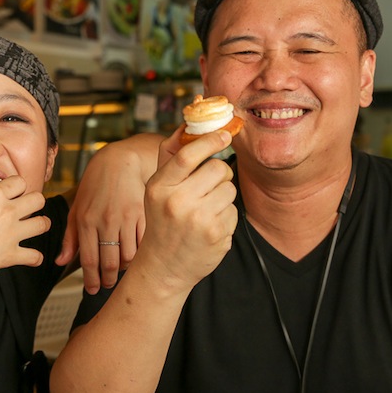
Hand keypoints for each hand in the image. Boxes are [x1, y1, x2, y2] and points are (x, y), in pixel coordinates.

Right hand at [0, 176, 50, 281]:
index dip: (17, 186)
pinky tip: (32, 257)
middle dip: (34, 202)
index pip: (20, 182)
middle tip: (27, 207)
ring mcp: (11, 234)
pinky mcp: (9, 256)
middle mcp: (7, 212)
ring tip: (36, 226)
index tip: (12, 192)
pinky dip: (35, 258)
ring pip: (42, 224)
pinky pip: (34, 256)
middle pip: (38, 200)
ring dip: (40, 225)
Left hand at [58, 139, 152, 293]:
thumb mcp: (77, 209)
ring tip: (119, 271)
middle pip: (109, 263)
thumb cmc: (95, 186)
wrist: (119, 162)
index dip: (91, 280)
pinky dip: (139, 255)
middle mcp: (105, 221)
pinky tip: (134, 257)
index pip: (89, 260)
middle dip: (107, 280)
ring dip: (124, 269)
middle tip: (107, 285)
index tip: (93, 290)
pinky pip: (143, 243)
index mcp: (86, 221)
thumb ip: (69, 238)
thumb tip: (60, 262)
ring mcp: (126, 218)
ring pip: (128, 256)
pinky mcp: (143, 214)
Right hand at [136, 127, 237, 292]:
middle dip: (218, 173)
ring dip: (222, 195)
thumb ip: (171, 157)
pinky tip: (209, 227)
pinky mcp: (217, 235)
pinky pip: (234, 210)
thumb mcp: (157, 189)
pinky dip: (225, 216)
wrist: (163, 267)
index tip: (225, 134)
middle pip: (218, 169)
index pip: (188, 155)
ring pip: (229, 188)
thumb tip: (189, 125)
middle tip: (208, 185)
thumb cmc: (162, 221)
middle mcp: (178, 202)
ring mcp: (199, 220)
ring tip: (205, 210)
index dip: (210, 141)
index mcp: (159, 187)